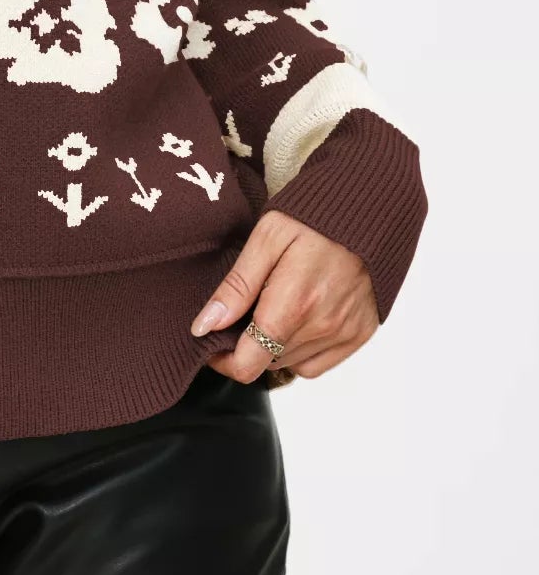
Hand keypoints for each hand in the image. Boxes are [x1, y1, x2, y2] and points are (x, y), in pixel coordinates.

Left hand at [190, 209, 378, 382]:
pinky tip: (298, 320)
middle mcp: (323, 326)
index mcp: (294, 303)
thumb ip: (236, 287)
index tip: (212, 341)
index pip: (249, 362)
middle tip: (244, 310)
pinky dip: (300, 351)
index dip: (223, 360)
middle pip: (266, 362)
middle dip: (246, 344)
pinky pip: (317, 364)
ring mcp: (345, 333)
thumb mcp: (265, 239)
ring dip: (273, 347)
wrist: (369, 209)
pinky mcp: (359, 334)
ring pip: (289, 364)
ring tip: (275, 307)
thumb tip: (205, 326)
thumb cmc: (314, 220)